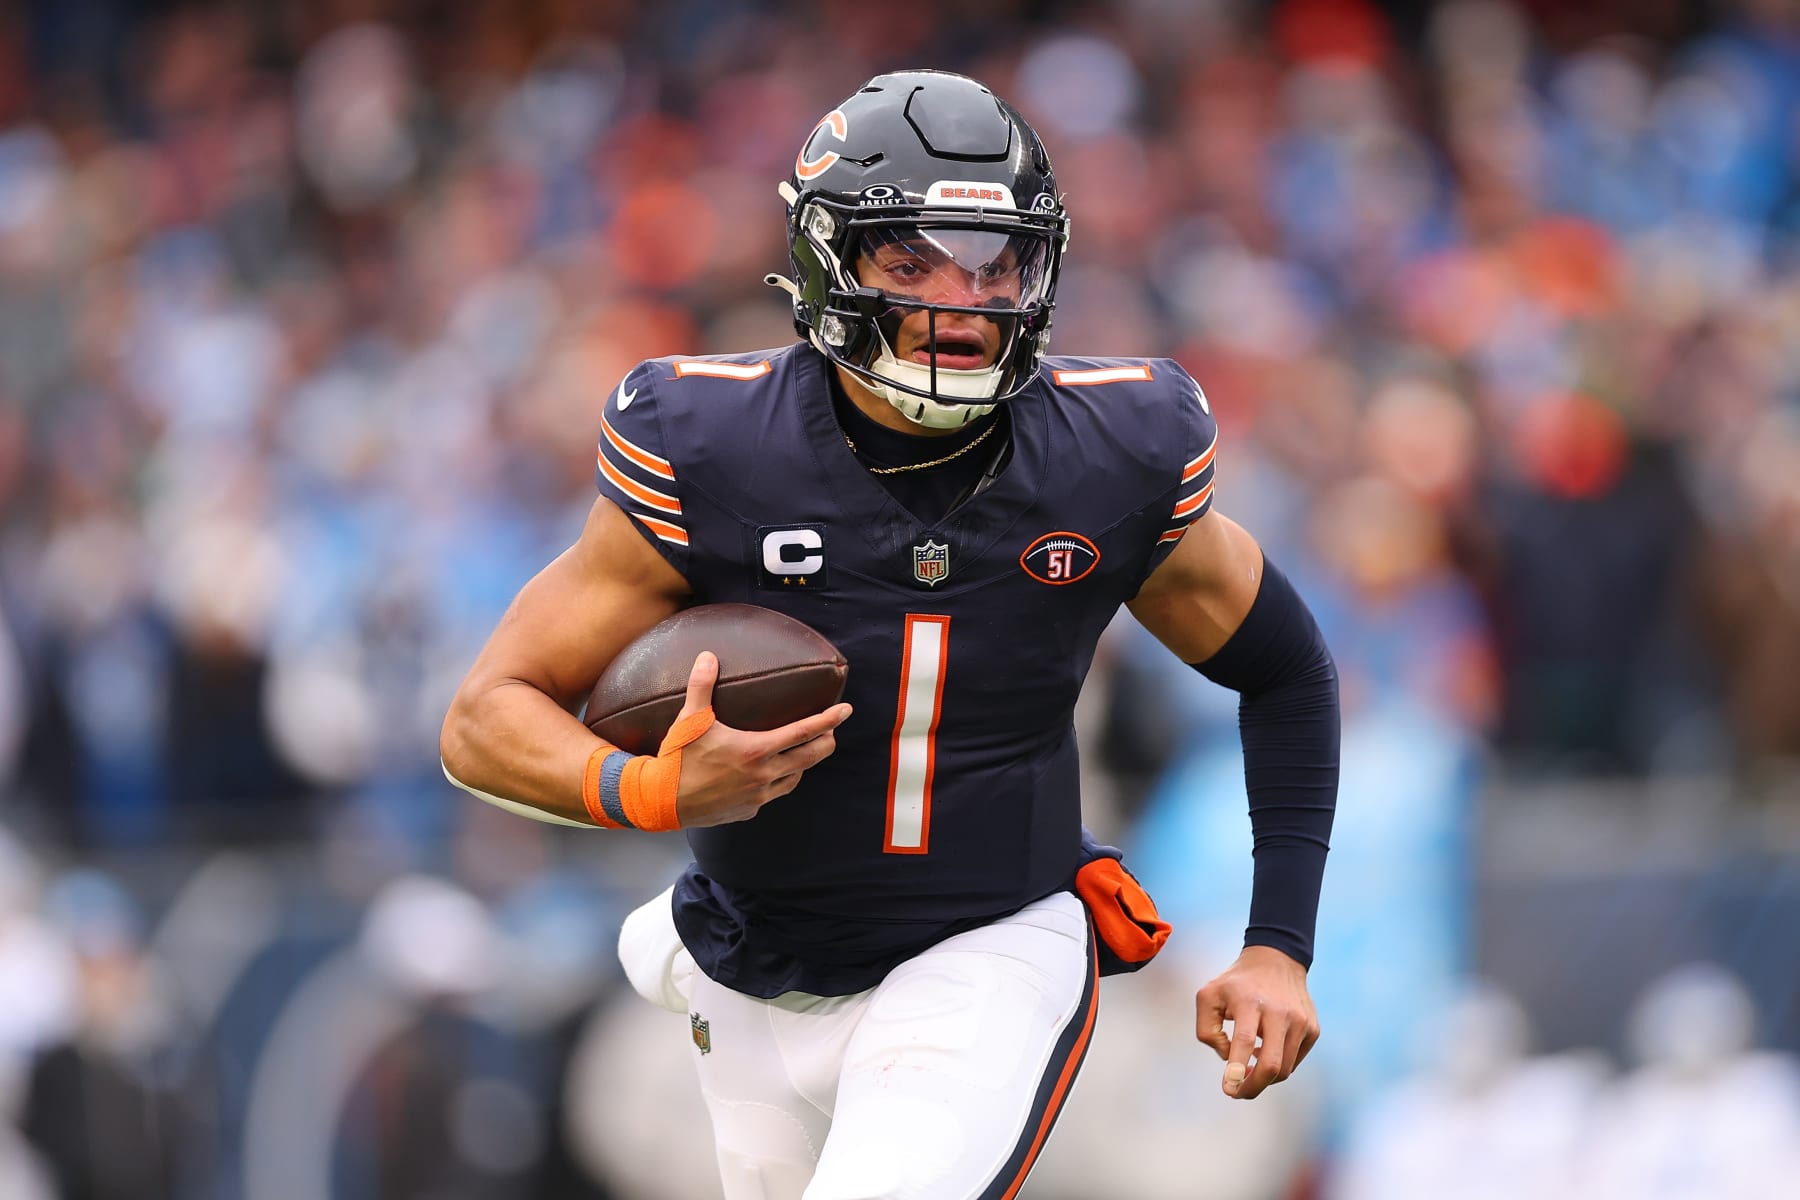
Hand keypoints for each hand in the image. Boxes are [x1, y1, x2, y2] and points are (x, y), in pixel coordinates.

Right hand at [671, 652, 852, 826]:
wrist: (661, 801)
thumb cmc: (677, 758)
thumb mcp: (690, 719)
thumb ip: (702, 686)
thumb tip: (708, 656)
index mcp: (756, 750)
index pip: (803, 732)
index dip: (828, 720)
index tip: (846, 711)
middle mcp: (764, 775)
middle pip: (810, 758)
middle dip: (826, 743)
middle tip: (832, 732)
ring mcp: (758, 796)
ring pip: (795, 778)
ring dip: (803, 763)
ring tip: (804, 751)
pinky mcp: (749, 810)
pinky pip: (774, 794)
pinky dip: (780, 781)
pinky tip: (772, 774)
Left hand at [1195, 945, 1318, 1099]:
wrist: (1275, 960)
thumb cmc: (1235, 984)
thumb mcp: (1208, 996)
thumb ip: (1207, 1030)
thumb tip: (1228, 1058)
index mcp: (1250, 1001)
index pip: (1245, 1041)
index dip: (1237, 1071)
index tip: (1228, 1089)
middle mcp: (1280, 1012)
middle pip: (1271, 1064)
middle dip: (1253, 1087)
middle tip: (1237, 1093)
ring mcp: (1300, 1021)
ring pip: (1284, 1068)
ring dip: (1264, 1078)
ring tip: (1247, 1069)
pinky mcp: (1313, 1029)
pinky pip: (1294, 1061)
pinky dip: (1278, 1065)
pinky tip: (1264, 1051)